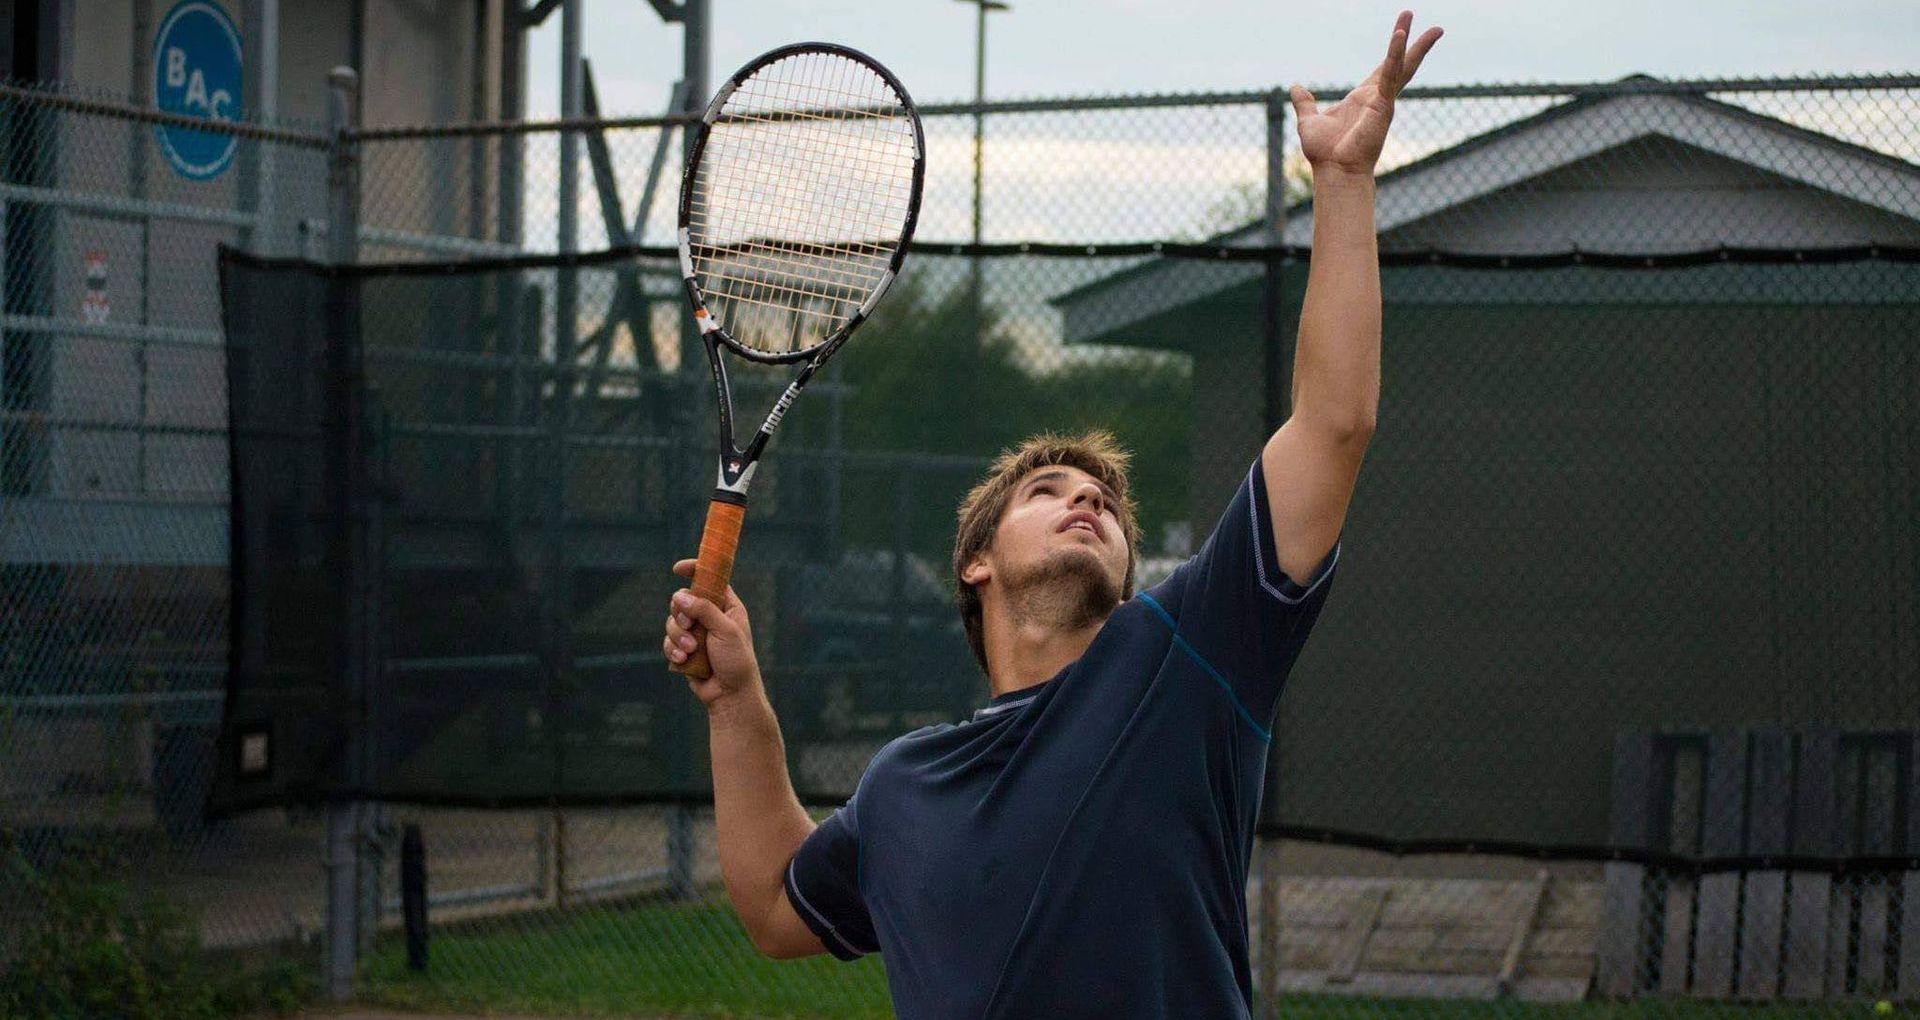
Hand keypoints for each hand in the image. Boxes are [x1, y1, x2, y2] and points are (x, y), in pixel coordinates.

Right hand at [662, 558, 761, 707]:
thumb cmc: (736, 661)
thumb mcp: (726, 630)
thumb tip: (679, 596)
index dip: (694, 570)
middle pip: (682, 600)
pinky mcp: (684, 650)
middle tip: (689, 625)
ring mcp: (696, 633)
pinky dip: (672, 650)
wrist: (730, 694)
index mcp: (727, 606)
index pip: (709, 580)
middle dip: (681, 613)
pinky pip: (668, 641)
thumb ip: (704, 610)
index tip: (677, 569)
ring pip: (672, 622)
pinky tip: (682, 660)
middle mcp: (710, 617)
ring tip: (690, 651)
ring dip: (678, 636)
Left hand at [1290, 11, 1442, 176]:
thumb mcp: (1309, 121)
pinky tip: (1399, 36)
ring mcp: (1383, 101)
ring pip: (1402, 66)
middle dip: (1413, 42)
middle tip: (1429, 23)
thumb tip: (1296, 88)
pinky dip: (1394, 55)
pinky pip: (1390, 74)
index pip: (1384, 68)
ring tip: (1436, 27)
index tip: (1403, 32)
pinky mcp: (1382, 104)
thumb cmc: (1325, 152)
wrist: (1334, 170)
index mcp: (1364, 99)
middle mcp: (1378, 98)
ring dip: (1417, 45)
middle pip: (1401, 63)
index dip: (1394, 50)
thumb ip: (1305, 103)